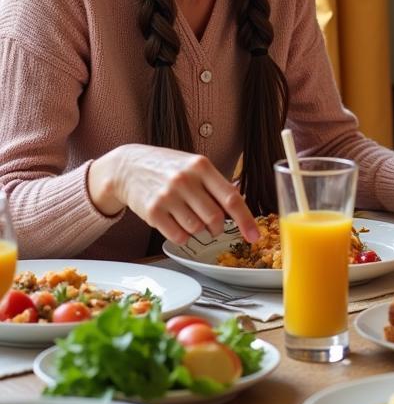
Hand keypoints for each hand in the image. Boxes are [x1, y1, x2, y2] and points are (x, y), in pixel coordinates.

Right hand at [87, 144, 259, 244]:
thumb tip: (241, 206)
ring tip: (190, 217)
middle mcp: (185, 180)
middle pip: (215, 218)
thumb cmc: (169, 168)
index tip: (255, 237)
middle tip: (214, 226)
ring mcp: (167, 196)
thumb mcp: (195, 166)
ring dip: (199, 231)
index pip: (231, 198)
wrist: (129, 167)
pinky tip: (177, 223)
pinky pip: (178, 237)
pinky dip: (183, 236)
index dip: (246, 220)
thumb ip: (216, 184)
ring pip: (197, 229)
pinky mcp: (152, 212)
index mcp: (202, 166)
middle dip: (218, 228)